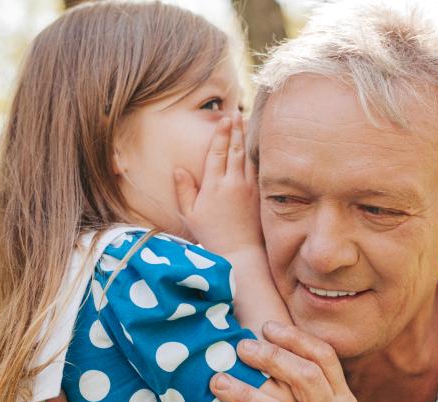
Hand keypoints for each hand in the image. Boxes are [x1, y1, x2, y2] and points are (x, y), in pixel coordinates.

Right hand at [173, 113, 261, 254]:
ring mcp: (249, 188)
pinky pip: (257, 169)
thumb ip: (184, 190)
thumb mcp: (190, 214)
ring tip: (244, 122)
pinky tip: (253, 147)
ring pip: (247, 157)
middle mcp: (233, 183)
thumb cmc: (211, 234)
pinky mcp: (259, 194)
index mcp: (214, 185)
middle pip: (235, 149)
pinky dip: (254, 155)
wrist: (239, 252)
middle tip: (234, 113)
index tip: (224, 118)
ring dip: (245, 138)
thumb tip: (179, 169)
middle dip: (234, 129)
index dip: (220, 133)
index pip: (217, 152)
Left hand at [209, 322, 366, 401]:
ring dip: (244, 394)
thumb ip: (299, 386)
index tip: (266, 326)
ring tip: (216, 381)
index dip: (296, 339)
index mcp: (342, 401)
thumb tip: (257, 341)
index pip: (325, 358)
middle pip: (307, 378)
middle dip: (271, 358)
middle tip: (240, 347)